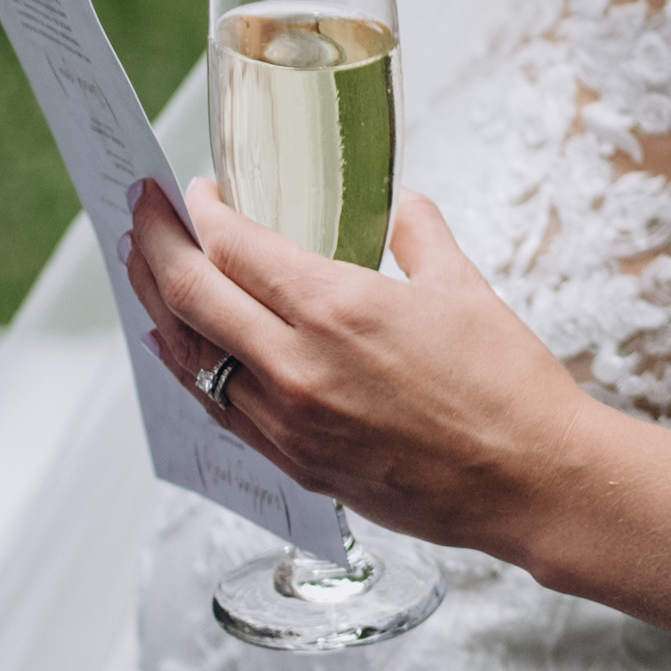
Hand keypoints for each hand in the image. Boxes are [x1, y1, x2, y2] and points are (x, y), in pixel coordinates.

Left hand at [129, 180, 606, 563]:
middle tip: (141, 213)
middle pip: (191, 297)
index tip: (193, 190)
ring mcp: (288, 422)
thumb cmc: (505, 384)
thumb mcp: (463, 287)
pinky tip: (185, 350)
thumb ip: (420, 235)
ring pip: (191, 358)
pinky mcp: (296, 464)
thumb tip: (402, 205)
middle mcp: (296, 365)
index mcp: (337, 307)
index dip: (201, 212)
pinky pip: (220, 409)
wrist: (529, 480)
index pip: (235, 247)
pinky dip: (193, 370)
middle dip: (155, 246)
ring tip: (144, 275)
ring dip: (159, 310)